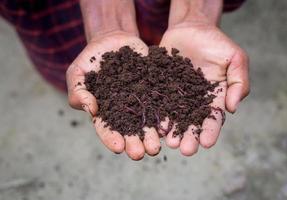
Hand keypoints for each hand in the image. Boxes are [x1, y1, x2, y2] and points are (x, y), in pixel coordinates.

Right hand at [66, 31, 160, 159]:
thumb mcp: (77, 73)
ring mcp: (140, 100)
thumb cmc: (90, 59)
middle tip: (141, 153)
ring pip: (147, 121)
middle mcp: (124, 110)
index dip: (112, 139)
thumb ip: (78, 92)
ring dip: (152, 135)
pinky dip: (165, 114)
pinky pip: (160, 102)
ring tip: (157, 146)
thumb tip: (91, 109)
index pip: (106, 129)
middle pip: (129, 130)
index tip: (119, 148)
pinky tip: (169, 124)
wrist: (112, 41)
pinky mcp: (153, 89)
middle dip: (135, 143)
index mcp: (105, 111)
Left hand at [159, 22, 249, 155]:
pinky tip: (155, 125)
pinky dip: (157, 113)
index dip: (211, 131)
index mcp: (214, 97)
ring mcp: (177, 94)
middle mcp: (195, 100)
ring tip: (169, 142)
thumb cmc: (216, 42)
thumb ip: (239, 83)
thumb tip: (232, 109)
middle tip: (185, 149)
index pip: (213, 117)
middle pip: (192, 122)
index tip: (207, 143)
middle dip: (189, 137)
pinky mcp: (161, 87)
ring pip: (174, 116)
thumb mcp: (235, 58)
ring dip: (172, 131)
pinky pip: (158, 102)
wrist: (191, 28)